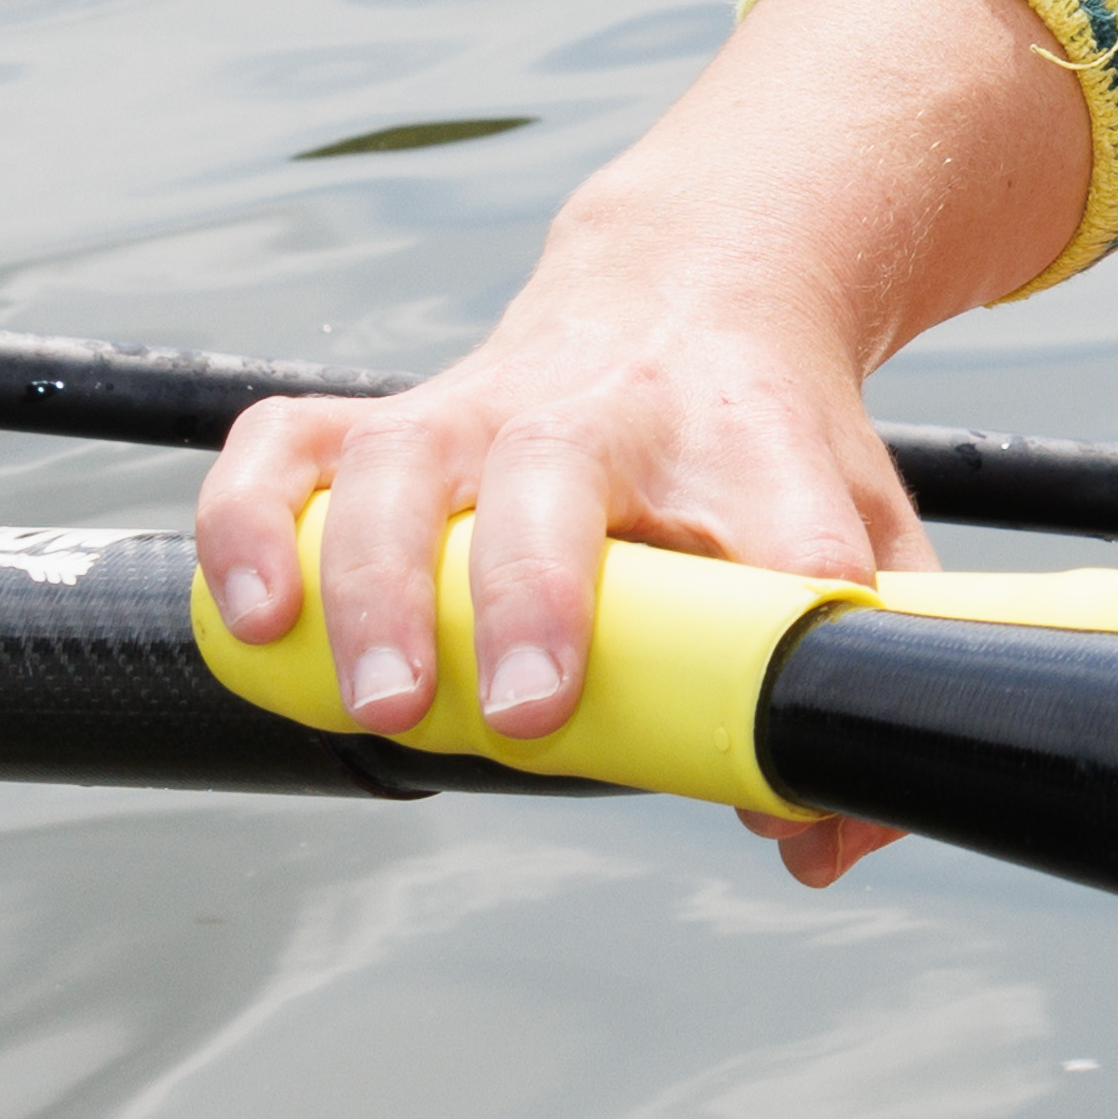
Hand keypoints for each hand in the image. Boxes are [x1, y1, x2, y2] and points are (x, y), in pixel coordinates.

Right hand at [189, 0, 1072, 883]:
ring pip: (402, 464)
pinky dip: (250, 523)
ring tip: (385, 703)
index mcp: (749, 438)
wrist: (701, 278)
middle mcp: (603, 411)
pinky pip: (288, 447)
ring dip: (376, 585)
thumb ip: (867, 671)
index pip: (789, 529)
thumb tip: (822, 841)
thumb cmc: (766, 434)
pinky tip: (253, 618)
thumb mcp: (855, 527)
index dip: (786, 627)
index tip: (777, 760)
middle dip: (534, 598)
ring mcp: (482, 406)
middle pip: (554, 481)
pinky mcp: (391, 416)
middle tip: (530, 717)